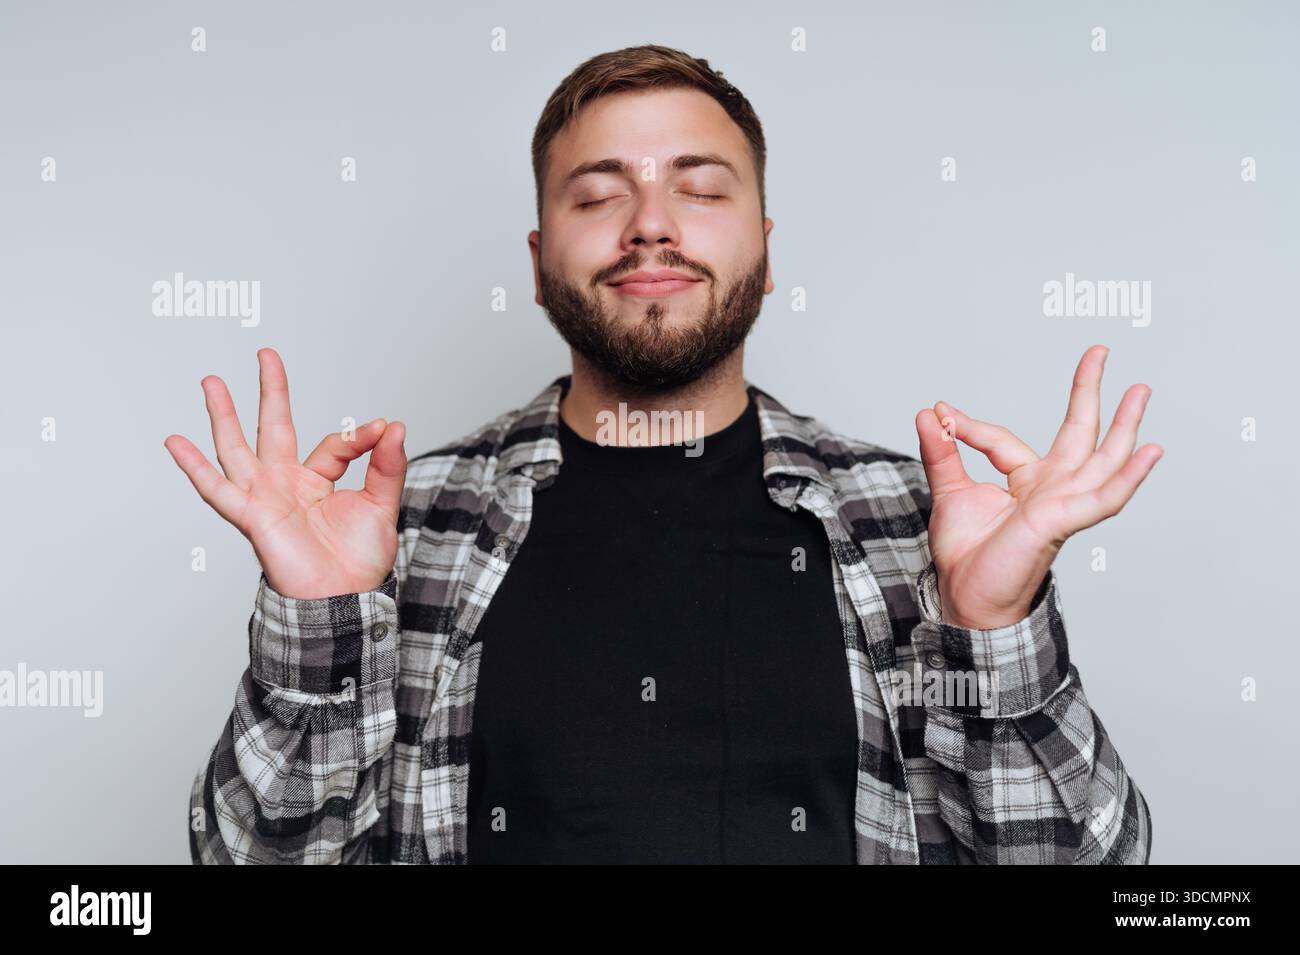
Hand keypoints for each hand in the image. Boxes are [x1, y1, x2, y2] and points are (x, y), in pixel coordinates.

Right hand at [164, 348, 406, 599]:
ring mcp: (265, 499)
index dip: (357, 435)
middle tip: (265, 355)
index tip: (380, 431)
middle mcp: (286, 484)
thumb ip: (386, 465)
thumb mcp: (382, 504)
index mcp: (317, 481)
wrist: (346, 597)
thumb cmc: (359, 559)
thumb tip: (394, 426)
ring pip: (238, 448)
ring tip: (212, 382)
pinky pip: (218, 489)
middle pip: (273, 428)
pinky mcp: (252, 517)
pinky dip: (195, 467)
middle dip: (269, 392)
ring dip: (224, 415)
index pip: (332, 444)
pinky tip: (177, 442)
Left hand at [914, 344, 1161, 628]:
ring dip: (1124, 425)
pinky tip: (1149, 452)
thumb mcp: (948, 493)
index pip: (1004, 439)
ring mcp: (1061, 504)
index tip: (943, 415)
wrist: (968, 600)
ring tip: (1140, 391)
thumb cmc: (967, 556)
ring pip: (1102, 459)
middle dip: (1089, 392)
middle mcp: (1050, 489)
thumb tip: (929, 413)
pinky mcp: (1063, 522)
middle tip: (1100, 351)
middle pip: (1078, 432)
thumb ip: (942, 453)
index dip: (970, 427)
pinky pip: (1103, 498)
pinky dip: (1127, 476)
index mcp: (1025, 482)